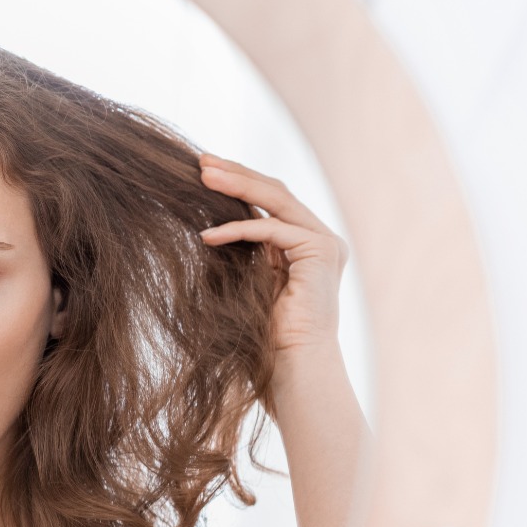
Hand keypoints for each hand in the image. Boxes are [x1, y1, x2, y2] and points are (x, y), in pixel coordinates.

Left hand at [197, 154, 348, 356]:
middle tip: (201, 161)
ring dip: (237, 187)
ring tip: (202, 177)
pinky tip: (207, 235)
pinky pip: (273, 230)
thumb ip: (244, 251)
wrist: (292, 365)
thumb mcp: (249, 281)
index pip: (271, 201)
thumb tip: (209, 224)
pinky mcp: (321, 252)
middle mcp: (320, 238)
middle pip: (276, 192)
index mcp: (304, 243)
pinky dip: (238, 230)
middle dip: (237, 174)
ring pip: (277, 200)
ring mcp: (325, 243)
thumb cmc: (265, 334)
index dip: (239, 182)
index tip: (204, 171)